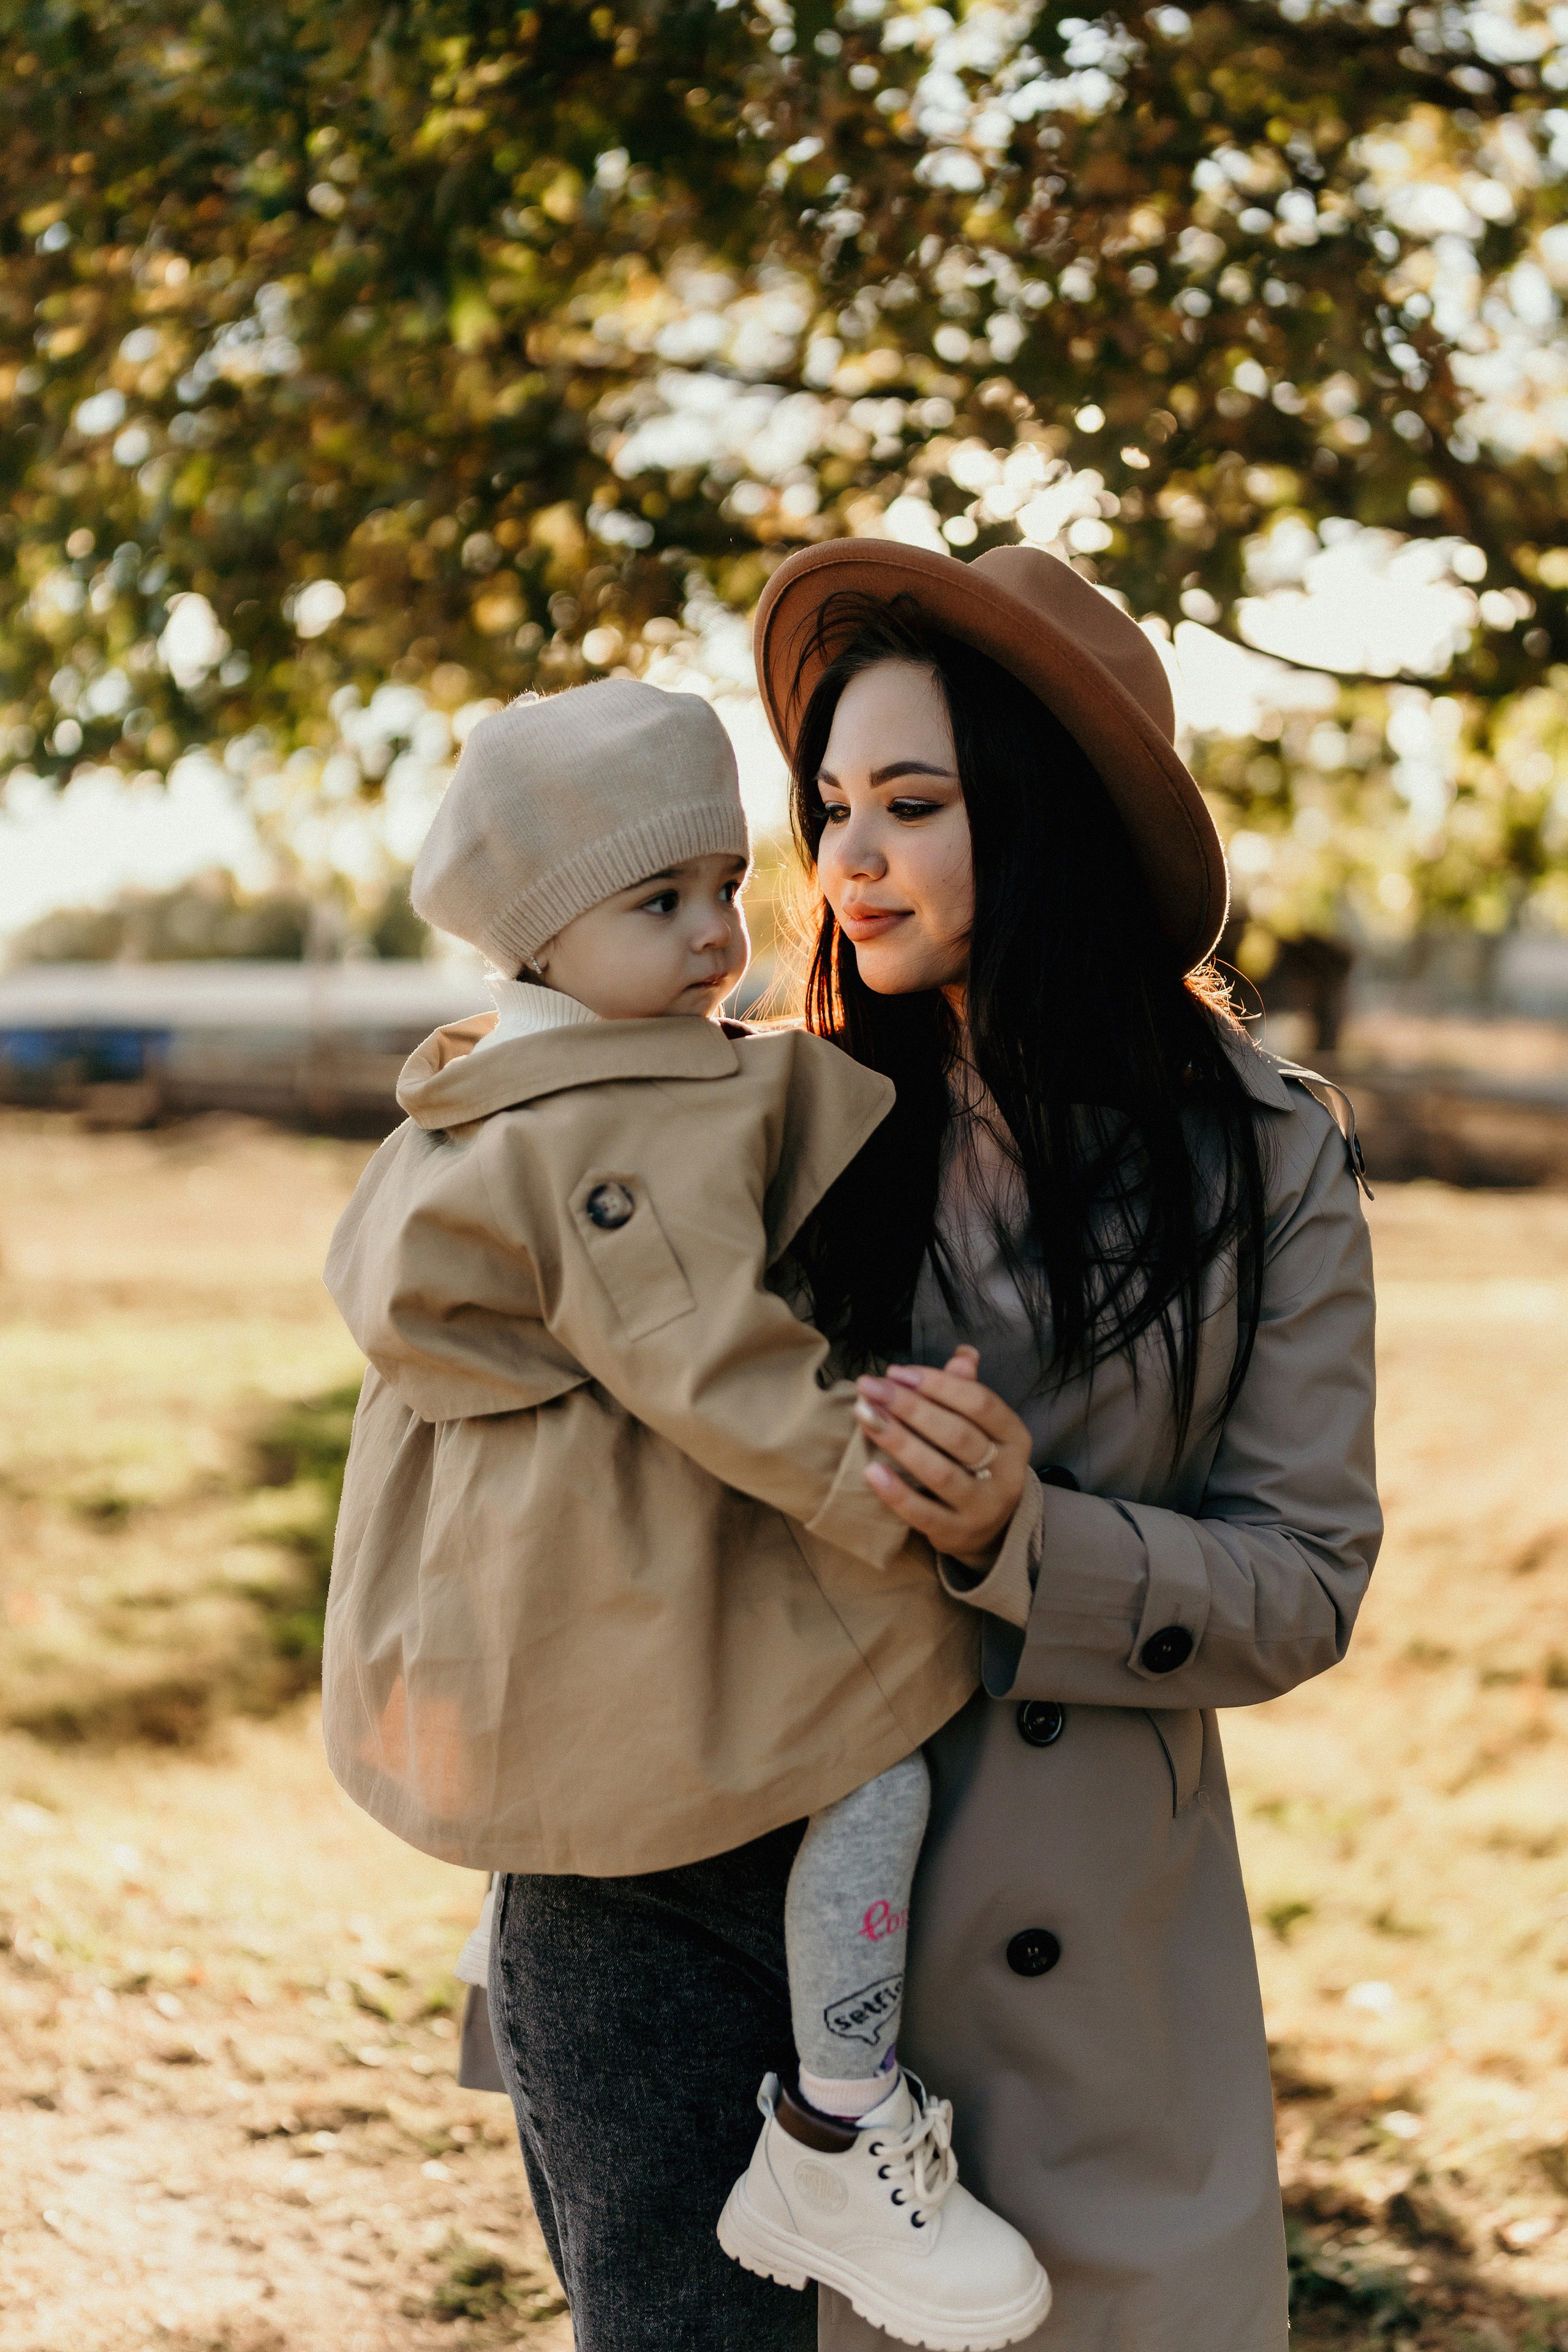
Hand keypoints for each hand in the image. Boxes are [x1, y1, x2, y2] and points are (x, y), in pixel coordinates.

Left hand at [854, 1344, 1031, 1570]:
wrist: (989, 1528)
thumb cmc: (977, 1464)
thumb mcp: (981, 1427)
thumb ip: (967, 1391)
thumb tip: (963, 1355)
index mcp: (1014, 1436)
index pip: (979, 1402)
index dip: (938, 1384)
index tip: (896, 1372)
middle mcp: (1006, 1472)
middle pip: (958, 1435)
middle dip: (911, 1407)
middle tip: (870, 1388)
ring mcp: (983, 1507)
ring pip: (941, 1472)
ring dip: (900, 1442)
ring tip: (865, 1416)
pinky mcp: (957, 1534)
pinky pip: (923, 1514)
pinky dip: (896, 1492)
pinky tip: (870, 1469)